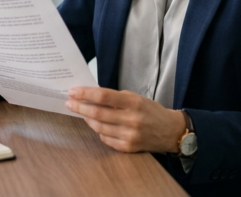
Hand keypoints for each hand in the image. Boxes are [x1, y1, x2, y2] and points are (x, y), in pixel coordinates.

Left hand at [66, 87, 185, 153]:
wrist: (171, 131)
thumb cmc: (151, 111)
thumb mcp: (136, 98)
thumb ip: (115, 98)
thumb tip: (90, 97)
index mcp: (134, 102)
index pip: (103, 96)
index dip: (85, 94)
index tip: (73, 91)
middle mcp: (132, 119)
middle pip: (97, 113)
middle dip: (80, 107)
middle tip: (69, 103)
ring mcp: (130, 135)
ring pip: (99, 127)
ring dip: (87, 119)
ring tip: (83, 113)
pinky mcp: (128, 148)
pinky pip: (105, 139)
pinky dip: (99, 131)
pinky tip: (98, 125)